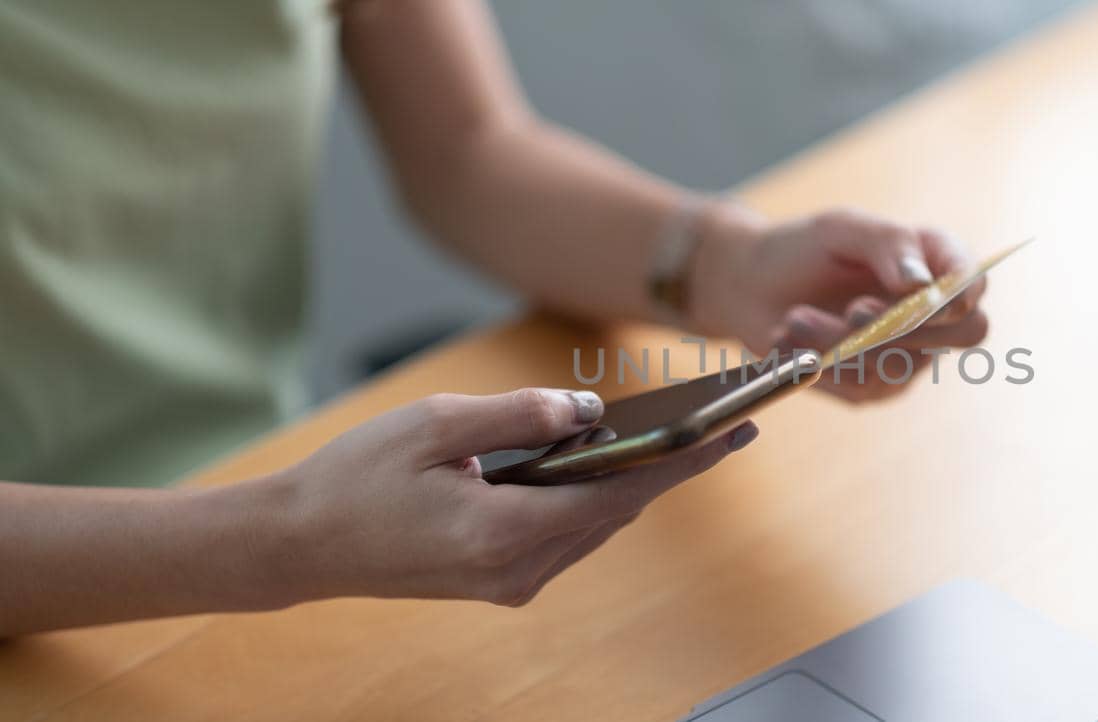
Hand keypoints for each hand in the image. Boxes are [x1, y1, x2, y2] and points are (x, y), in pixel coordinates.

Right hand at [264, 388, 756, 606]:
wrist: (299, 543)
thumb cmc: (356, 477)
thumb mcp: (437, 425)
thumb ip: (520, 415)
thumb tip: (588, 410)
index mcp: (506, 531)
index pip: (620, 492)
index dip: (682, 460)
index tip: (732, 433)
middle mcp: (518, 570)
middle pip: (617, 513)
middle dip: (670, 468)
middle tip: (722, 426)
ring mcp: (510, 583)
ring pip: (595, 526)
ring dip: (633, 484)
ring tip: (679, 440)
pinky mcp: (499, 581)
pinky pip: (566, 537)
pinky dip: (593, 500)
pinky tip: (608, 465)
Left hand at [689, 205, 988, 401]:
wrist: (751, 288)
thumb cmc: (802, 249)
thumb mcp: (840, 229)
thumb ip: (887, 243)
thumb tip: (922, 284)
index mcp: (937, 261)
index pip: (975, 283)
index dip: (962, 294)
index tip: (919, 295)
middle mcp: (934, 312)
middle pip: (965, 333)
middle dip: (907, 327)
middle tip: (854, 310)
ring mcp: (909, 353)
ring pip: (901, 361)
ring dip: (841, 342)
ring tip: (794, 317)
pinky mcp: (873, 385)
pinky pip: (862, 384)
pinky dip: (822, 362)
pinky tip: (790, 340)